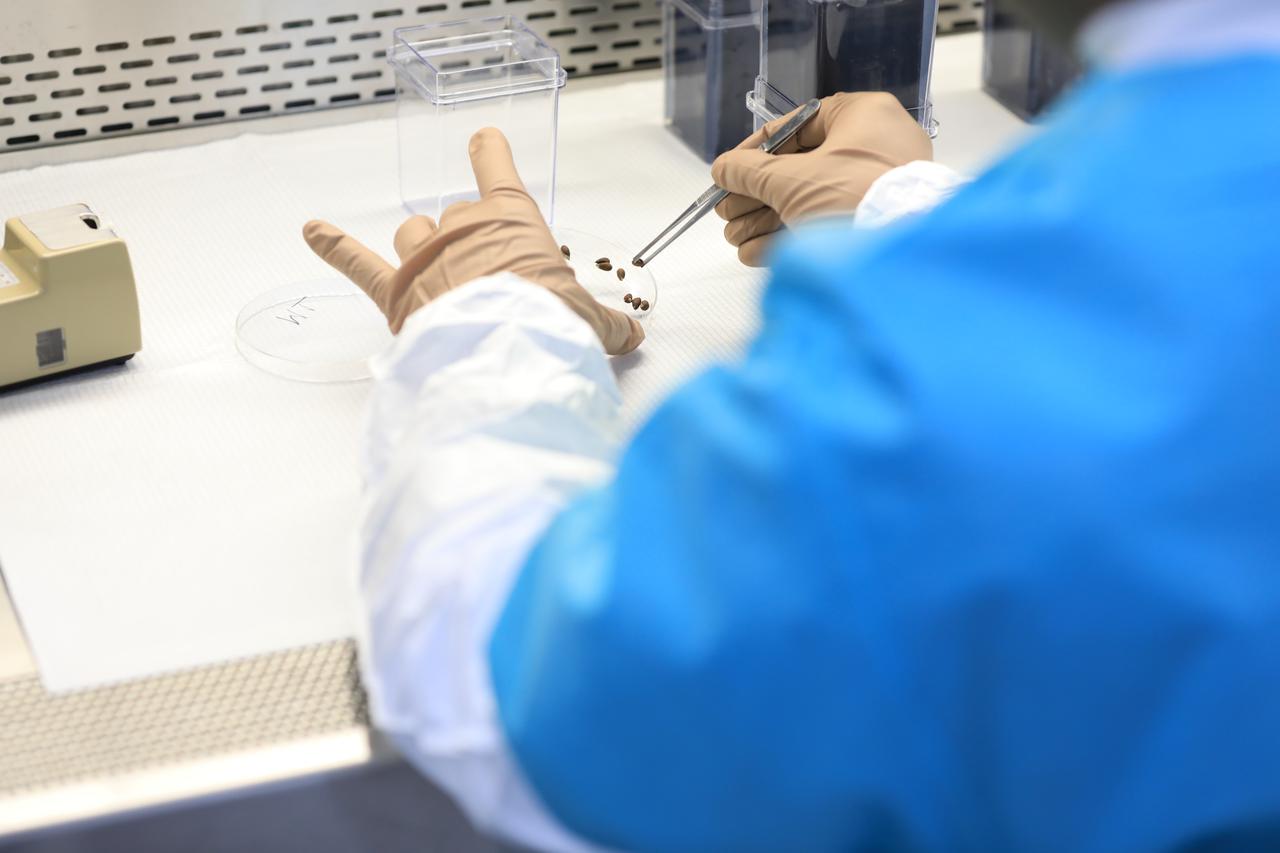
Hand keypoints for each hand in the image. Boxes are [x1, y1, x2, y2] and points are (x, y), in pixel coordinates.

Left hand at [303, 128, 643, 354]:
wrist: (507, 354)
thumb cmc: (549, 323)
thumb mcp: (591, 320)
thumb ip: (605, 323)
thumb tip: (628, 336)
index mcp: (511, 221)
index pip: (496, 168)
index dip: (489, 151)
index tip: (484, 139)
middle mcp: (462, 229)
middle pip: (455, 217)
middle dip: (468, 240)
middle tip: (490, 274)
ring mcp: (424, 258)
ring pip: (412, 234)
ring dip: (421, 246)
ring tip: (436, 270)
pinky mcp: (394, 291)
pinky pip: (357, 262)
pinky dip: (333, 246)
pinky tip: (313, 231)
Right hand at [711, 92, 933, 265]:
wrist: (896, 258)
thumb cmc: (849, 198)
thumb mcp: (789, 180)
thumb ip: (749, 171)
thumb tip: (723, 168)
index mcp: (864, 116)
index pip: (798, 125)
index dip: (755, 150)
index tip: (729, 170)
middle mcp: (876, 147)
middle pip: (800, 167)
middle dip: (756, 195)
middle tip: (727, 212)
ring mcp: (877, 188)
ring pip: (810, 199)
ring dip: (766, 220)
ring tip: (735, 238)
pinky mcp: (875, 223)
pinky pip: (826, 223)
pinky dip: (789, 236)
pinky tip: (754, 253)